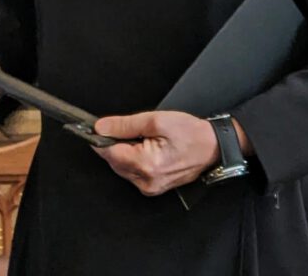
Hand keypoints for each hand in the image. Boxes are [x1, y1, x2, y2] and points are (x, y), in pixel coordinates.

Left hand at [91, 111, 220, 195]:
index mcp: (146, 164)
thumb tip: (100, 127)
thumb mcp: (155, 120)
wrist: (213, 147)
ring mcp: (150, 187)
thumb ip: (124, 125)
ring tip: (140, 138)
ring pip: (121, 168)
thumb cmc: (190, 133)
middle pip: (113, 161)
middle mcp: (146, 181)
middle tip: (123, 129)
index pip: (108, 153)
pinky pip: (132, 173)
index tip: (94, 128)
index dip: (100, 139)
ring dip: (122, 152)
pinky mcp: (153, 187)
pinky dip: (131, 159)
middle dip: (113, 144)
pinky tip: (142, 148)